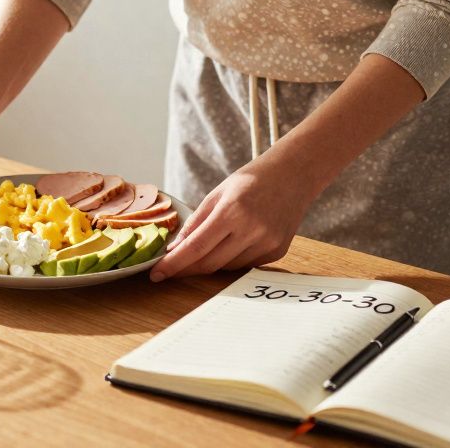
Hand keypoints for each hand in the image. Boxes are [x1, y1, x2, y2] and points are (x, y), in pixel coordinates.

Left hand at [150, 148, 324, 280]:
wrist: (293, 175)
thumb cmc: (251, 180)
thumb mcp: (217, 193)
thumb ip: (195, 223)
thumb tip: (174, 250)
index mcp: (233, 211)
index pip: (196, 247)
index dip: (174, 264)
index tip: (156, 274)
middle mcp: (252, 230)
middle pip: (209, 263)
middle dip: (186, 269)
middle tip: (169, 269)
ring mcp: (267, 244)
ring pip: (226, 268)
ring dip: (209, 263)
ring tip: (206, 248)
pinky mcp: (277, 252)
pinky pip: (245, 265)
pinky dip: (230, 260)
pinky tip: (231, 244)